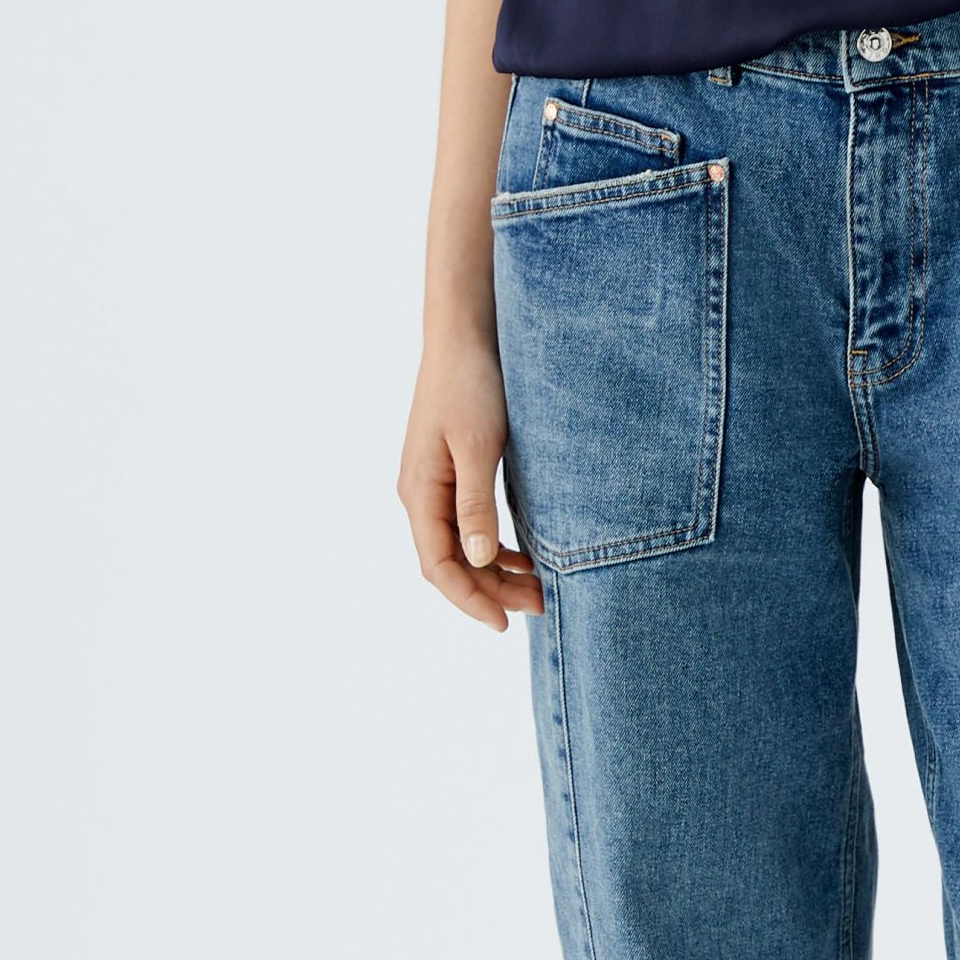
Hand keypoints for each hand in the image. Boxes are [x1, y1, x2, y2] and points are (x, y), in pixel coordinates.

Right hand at [399, 339, 544, 631]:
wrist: (466, 335)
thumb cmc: (471, 383)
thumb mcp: (477, 445)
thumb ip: (475, 504)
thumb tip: (476, 559)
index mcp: (420, 492)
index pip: (438, 566)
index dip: (470, 599)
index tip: (504, 624)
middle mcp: (421, 494)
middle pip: (449, 563)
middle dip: (489, 592)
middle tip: (538, 608)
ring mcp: (435, 484)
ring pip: (461, 548)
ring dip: (495, 573)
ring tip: (538, 590)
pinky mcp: (454, 472)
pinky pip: (469, 526)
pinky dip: (495, 547)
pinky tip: (525, 555)